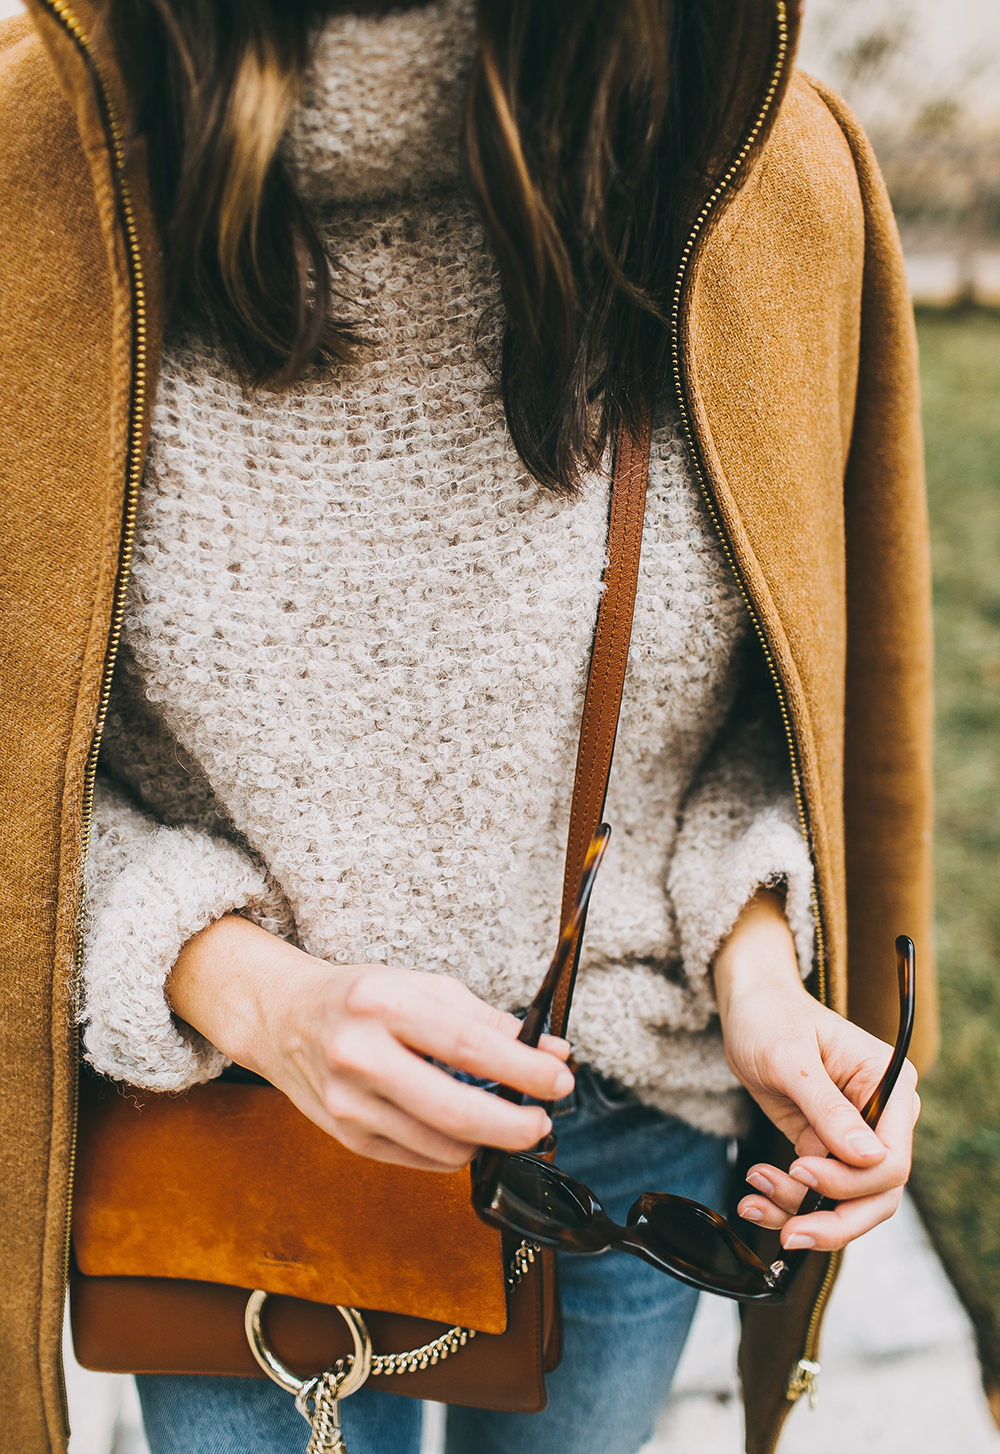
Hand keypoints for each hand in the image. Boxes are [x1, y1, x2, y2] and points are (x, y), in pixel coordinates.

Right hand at [167, 914, 573, 1172]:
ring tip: (510, 1123)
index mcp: (382, 1004)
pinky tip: (469, 1132)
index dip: (523, 1069)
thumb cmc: (360, 998)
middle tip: (543, 1121)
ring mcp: (348, 1103)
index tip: (561, 1078)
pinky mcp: (346, 1137)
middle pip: (455, 1109)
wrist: (283, 1018)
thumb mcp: (421, 987)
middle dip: (514, 1124)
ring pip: (440, 1144)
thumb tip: (549, 1051)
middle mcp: (359, 1055)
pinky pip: (418, 1159)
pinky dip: (455, 1151)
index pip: (468, 1046)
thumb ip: (485, 1020)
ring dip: (488, 1141)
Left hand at [713, 890, 918, 1252]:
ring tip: (754, 1194)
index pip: (892, 1159)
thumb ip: (829, 1109)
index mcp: (891, 1085)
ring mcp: (854, 1136)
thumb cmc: (770, 1018)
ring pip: (846, 1203)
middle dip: (833, 1219)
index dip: (850, 1180)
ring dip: (800, 1211)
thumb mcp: (791, 1060)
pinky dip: (786, 1203)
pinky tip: (755, 1197)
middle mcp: (883, 1116)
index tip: (800, 1169)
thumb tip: (871, 1159)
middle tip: (789, 1233)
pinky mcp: (825, 1147)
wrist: (747, 1007)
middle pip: (878, 1194)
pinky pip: (817, 1193)